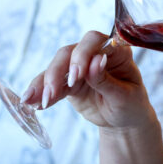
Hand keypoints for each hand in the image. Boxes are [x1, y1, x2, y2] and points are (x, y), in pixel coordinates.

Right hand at [22, 31, 160, 133]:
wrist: (125, 121)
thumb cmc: (132, 105)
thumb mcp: (125, 96)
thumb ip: (107, 80)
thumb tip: (95, 62)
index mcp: (115, 50)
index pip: (93, 42)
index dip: (82, 55)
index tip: (77, 76)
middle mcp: (94, 54)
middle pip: (69, 52)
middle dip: (57, 72)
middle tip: (52, 93)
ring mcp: (78, 67)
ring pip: (56, 67)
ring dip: (43, 83)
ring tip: (33, 100)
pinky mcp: (68, 83)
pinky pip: (51, 84)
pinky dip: (40, 92)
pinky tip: (30, 102)